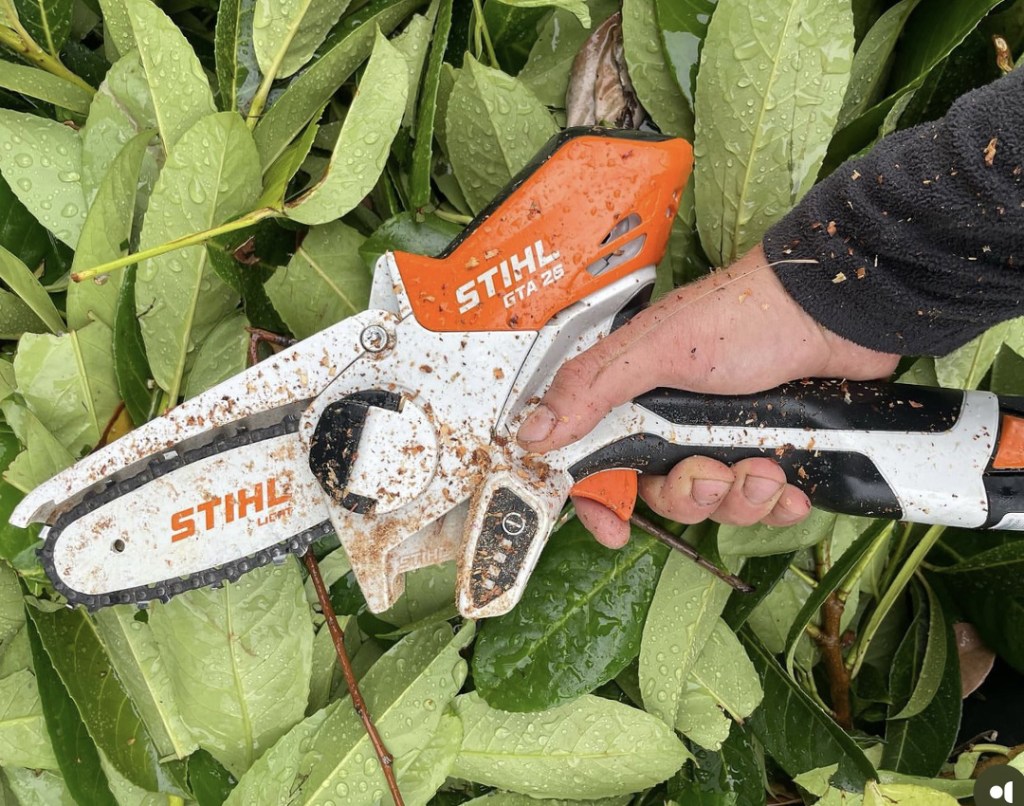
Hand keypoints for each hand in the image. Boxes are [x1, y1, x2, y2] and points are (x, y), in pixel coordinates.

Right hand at [516, 245, 899, 547]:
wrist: (833, 310)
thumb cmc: (744, 315)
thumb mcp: (657, 348)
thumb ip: (594, 389)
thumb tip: (532, 433)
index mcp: (636, 397)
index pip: (598, 460)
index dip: (599, 500)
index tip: (614, 528)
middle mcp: (675, 422)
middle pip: (661, 493)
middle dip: (690, 495)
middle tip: (714, 472)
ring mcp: (724, 438)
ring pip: (716, 504)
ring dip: (741, 499)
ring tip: (767, 469)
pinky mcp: (768, 449)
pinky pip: (764, 504)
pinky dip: (778, 504)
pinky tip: (792, 489)